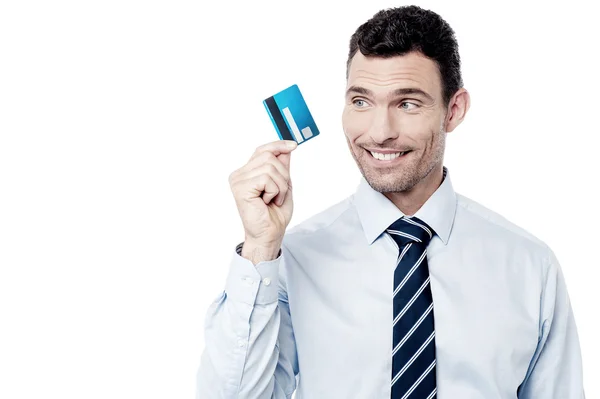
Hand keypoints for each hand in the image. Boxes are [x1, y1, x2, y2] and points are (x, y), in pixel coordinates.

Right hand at [229, 140, 297, 254]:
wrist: (270, 234)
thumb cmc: (274, 215)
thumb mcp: (283, 185)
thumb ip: (282, 167)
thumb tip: (285, 149)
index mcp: (247, 172)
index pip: (262, 150)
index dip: (278, 145)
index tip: (294, 145)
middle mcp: (239, 174)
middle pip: (269, 156)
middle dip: (283, 174)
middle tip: (279, 193)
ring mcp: (238, 180)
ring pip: (270, 167)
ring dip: (280, 186)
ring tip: (274, 199)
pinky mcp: (241, 188)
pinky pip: (266, 178)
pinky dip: (274, 191)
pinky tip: (268, 201)